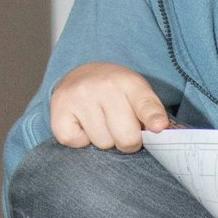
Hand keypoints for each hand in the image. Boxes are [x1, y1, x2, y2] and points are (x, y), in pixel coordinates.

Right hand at [49, 62, 169, 151]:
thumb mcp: (137, 96)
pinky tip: (83, 124)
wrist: (82, 75)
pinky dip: (80, 140)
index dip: (152, 118)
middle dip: (127, 141)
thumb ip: (150, 114)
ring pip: (102, 143)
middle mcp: (103, 86)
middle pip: (126, 138)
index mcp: (129, 83)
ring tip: (100, 121)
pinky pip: (75, 142)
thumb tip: (158, 130)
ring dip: (103, 139)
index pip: (144, 104)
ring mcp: (79, 96)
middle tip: (121, 127)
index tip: (158, 127)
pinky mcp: (59, 108)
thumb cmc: (115, 94)